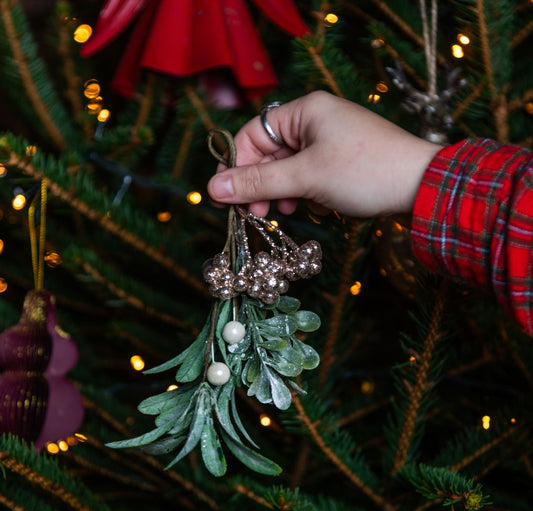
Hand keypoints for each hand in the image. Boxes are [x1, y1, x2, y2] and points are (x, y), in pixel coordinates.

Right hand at [207, 91, 440, 217]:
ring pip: (289, 168)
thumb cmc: (364, 171)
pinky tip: (317, 206)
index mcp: (304, 111)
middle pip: (269, 153)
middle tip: (256, 214)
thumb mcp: (305, 177)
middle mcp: (315, 121)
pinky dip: (306, 193)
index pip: (252, 135)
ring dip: (283, 192)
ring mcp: (329, 142)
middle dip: (262, 185)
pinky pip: (309, 176)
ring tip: (289, 211)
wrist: (421, 186)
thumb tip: (212, 188)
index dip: (236, 166)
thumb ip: (258, 182)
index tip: (226, 197)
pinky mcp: (340, 161)